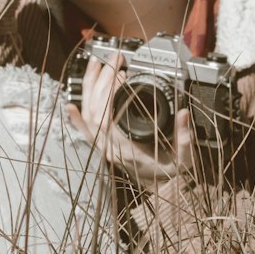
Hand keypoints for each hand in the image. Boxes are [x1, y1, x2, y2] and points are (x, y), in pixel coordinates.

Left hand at [67, 52, 195, 188]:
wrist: (163, 192)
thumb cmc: (171, 174)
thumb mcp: (184, 158)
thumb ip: (184, 138)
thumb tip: (184, 114)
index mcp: (129, 148)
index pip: (111, 116)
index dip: (111, 93)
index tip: (121, 73)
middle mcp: (112, 148)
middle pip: (95, 111)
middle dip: (101, 82)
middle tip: (112, 61)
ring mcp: (105, 148)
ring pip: (88, 116)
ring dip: (89, 89)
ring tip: (96, 66)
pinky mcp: (104, 148)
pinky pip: (84, 133)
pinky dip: (75, 118)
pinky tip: (70, 104)